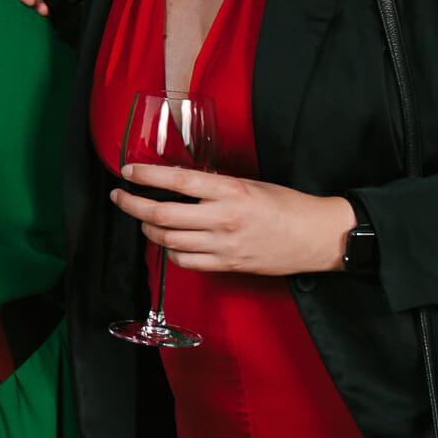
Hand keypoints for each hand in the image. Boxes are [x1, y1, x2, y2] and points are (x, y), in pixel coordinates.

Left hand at [112, 164, 358, 275]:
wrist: (317, 236)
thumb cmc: (286, 206)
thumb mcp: (248, 184)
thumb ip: (213, 186)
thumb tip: (179, 183)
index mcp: (229, 191)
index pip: (176, 181)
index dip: (146, 176)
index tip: (127, 172)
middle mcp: (222, 218)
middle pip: (162, 214)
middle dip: (133, 205)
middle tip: (120, 197)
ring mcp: (223, 245)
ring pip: (168, 240)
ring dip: (148, 228)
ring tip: (142, 219)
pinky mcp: (227, 265)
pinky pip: (185, 261)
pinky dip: (171, 252)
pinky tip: (170, 242)